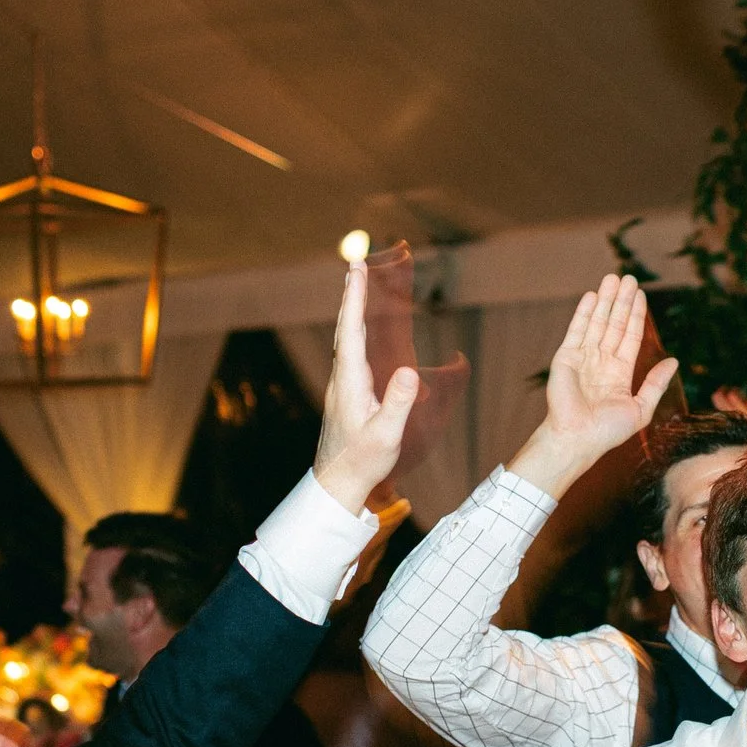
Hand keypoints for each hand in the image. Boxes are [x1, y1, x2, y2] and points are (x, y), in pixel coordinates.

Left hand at [313, 262, 420, 514]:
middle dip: (352, 294)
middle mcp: (342, 377)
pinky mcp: (347, 391)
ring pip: (346, 337)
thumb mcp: (386, 435)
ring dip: (353, 308)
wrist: (337, 484)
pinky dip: (356, 328)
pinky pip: (351, 349)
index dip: (355, 299)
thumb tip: (409, 370)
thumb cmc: (363, 461)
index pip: (352, 331)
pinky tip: (362, 327)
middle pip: (346, 326)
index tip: (356, 270)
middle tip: (356, 262)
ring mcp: (342, 383)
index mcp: (350, 382)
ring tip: (359, 283)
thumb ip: (398, 403)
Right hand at [507, 274, 679, 500]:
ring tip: (612, 278)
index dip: (635, 315)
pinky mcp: (566, 357)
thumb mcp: (641, 407)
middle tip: (628, 277)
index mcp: (619, 373)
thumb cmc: (608, 431)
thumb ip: (655, 383)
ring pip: (597, 323)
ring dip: (605, 300)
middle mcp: (601, 362)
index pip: (630, 337)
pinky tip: (592, 296)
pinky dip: (584, 313)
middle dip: (622, 301)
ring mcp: (583, 358)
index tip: (641, 294)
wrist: (578, 439)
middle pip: (614, 324)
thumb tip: (674, 361)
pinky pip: (577, 330)